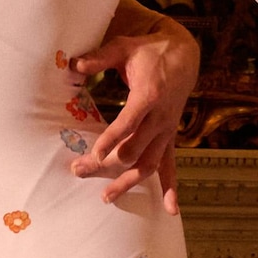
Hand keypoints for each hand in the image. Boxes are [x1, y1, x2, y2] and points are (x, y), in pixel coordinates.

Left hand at [68, 7, 201, 203]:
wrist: (184, 56)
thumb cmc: (149, 52)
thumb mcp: (124, 47)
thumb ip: (99, 58)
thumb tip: (73, 64)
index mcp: (149, 95)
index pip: (129, 122)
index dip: (112, 139)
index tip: (96, 154)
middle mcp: (161, 117)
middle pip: (133, 148)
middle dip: (106, 164)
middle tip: (78, 171)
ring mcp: (166, 131)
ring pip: (149, 163)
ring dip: (128, 181)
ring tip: (105, 197)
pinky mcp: (169, 138)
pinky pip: (171, 166)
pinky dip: (171, 188)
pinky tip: (170, 210)